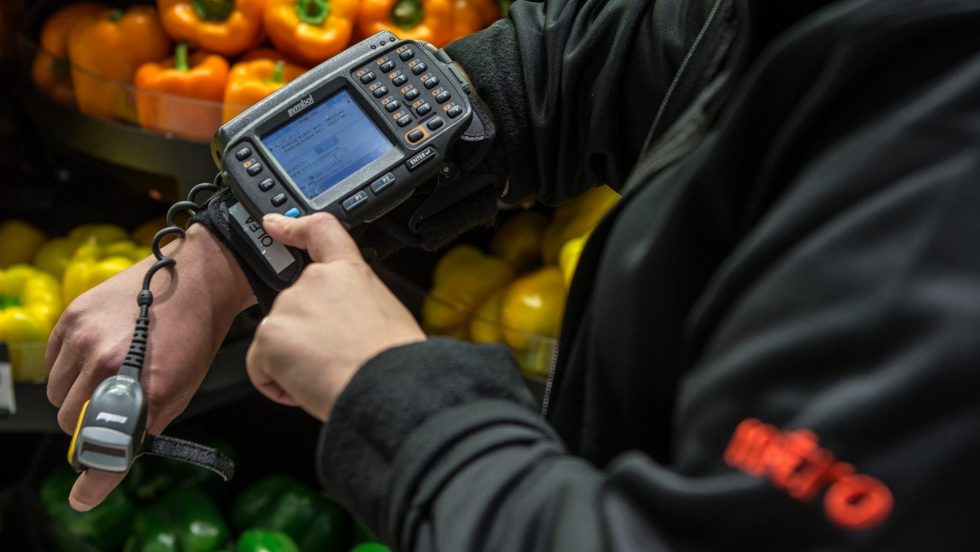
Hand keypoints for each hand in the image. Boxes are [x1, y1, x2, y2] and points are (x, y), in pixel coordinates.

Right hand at [46, 224, 255, 510]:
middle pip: (67, 420)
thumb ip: (141, 431)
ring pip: (57, 392)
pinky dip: (70, 366)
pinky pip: (53, 361)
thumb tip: (99, 479)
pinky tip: (99, 354)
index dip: (93, 470)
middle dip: (87, 423)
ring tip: (109, 376)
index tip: (88, 488)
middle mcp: (107, 362)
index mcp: (142, 386)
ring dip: (76, 393)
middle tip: (113, 408)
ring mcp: (85, 336)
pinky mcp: (72, 315)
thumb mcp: (179, 392)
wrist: (198, 279)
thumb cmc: (193, 340)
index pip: (100, 446)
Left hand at [246, 213, 425, 421]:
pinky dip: (277, 382)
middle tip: (334, 357)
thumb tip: (348, 326)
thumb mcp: (387, 315)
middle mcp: (316, 281)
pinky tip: (307, 386)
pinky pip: (260, 366)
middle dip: (305, 336)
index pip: (319, 231)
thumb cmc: (394, 361)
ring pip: (277, 339)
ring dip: (294, 361)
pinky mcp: (269, 334)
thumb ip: (356, 306)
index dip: (292, 227)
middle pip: (293, 307)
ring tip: (328, 373)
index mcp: (350, 273)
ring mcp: (289, 305)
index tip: (275, 225)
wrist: (385, 384)